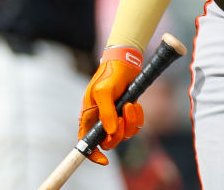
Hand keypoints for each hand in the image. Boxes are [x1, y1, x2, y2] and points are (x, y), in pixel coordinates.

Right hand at [78, 46, 144, 164]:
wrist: (126, 63)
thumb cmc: (110, 74)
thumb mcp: (104, 91)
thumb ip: (106, 113)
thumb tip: (110, 133)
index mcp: (89, 117)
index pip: (86, 142)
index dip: (93, 154)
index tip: (104, 160)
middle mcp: (101, 120)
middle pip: (108, 142)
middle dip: (118, 133)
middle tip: (123, 116)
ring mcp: (115, 117)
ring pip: (124, 134)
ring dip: (130, 122)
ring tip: (130, 105)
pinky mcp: (127, 113)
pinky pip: (135, 125)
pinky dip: (137, 117)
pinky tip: (135, 105)